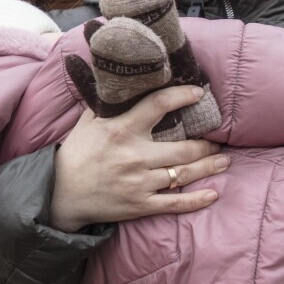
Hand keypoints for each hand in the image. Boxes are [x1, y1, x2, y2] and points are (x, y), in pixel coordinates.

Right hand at [49, 86, 229, 230]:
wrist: (59, 194)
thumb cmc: (76, 153)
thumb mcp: (87, 122)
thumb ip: (106, 102)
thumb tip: (118, 78)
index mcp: (120, 130)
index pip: (158, 105)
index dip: (181, 96)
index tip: (198, 93)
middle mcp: (133, 156)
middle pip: (183, 147)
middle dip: (206, 143)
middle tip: (218, 139)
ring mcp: (139, 183)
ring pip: (184, 174)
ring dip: (209, 166)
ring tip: (224, 160)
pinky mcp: (140, 205)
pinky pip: (174, 204)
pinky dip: (196, 200)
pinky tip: (214, 194)